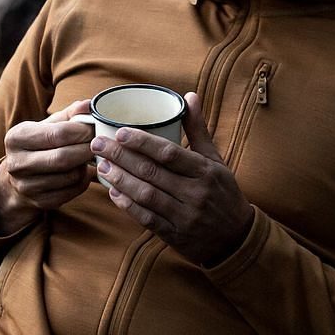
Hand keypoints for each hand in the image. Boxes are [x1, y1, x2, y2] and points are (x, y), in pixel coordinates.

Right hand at [0, 99, 95, 235]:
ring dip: (86, 166)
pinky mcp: (39, 201)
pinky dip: (84, 181)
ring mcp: (26, 185)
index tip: (95, 129)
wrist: (18, 178)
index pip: (57, 134)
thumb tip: (89, 104)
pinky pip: (72, 191)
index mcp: (16, 137)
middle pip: (63, 157)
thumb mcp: (48, 126)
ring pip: (70, 176)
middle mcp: (17, 163)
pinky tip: (84, 172)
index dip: (82, 132)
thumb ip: (70, 115)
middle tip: (100, 144)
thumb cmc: (39, 145)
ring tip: (90, 157)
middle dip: (87, 150)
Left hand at [95, 92, 252, 264]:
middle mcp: (196, 193)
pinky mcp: (175, 235)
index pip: (169, 153)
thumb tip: (189, 96)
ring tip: (102, 166)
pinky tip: (113, 193)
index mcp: (205, 171)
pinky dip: (128, 205)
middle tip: (98, 145)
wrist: (235, 237)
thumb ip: (198, 130)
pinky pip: (147, 218)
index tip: (120, 132)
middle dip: (121, 157)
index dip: (142, 142)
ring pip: (146, 195)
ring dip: (120, 180)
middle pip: (152, 172)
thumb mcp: (215, 160)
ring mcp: (185, 216)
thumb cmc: (222, 192)